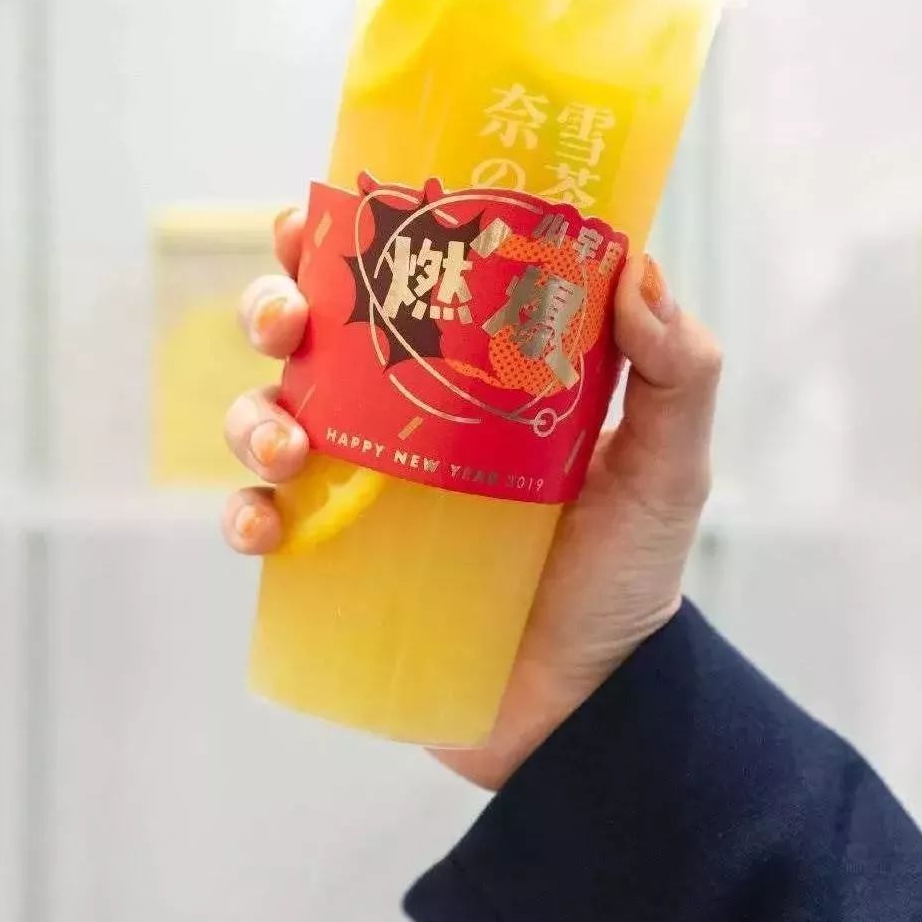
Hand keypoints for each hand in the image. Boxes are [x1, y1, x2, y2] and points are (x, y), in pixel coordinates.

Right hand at [224, 210, 721, 790]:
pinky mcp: (332, 560)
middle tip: (289, 322)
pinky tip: (264, 527)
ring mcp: (359, 486)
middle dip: (276, 306)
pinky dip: (244, 515)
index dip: (348, 234)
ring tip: (285, 446)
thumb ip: (676, 372)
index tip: (329, 217)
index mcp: (469, 368)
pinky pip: (263, 522)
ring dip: (253, 413)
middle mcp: (401, 413)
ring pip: (268, 413)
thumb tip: (635, 268)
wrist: (587, 704)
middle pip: (310, 331)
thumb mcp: (668, 468)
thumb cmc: (626, 574)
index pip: (400, 276)